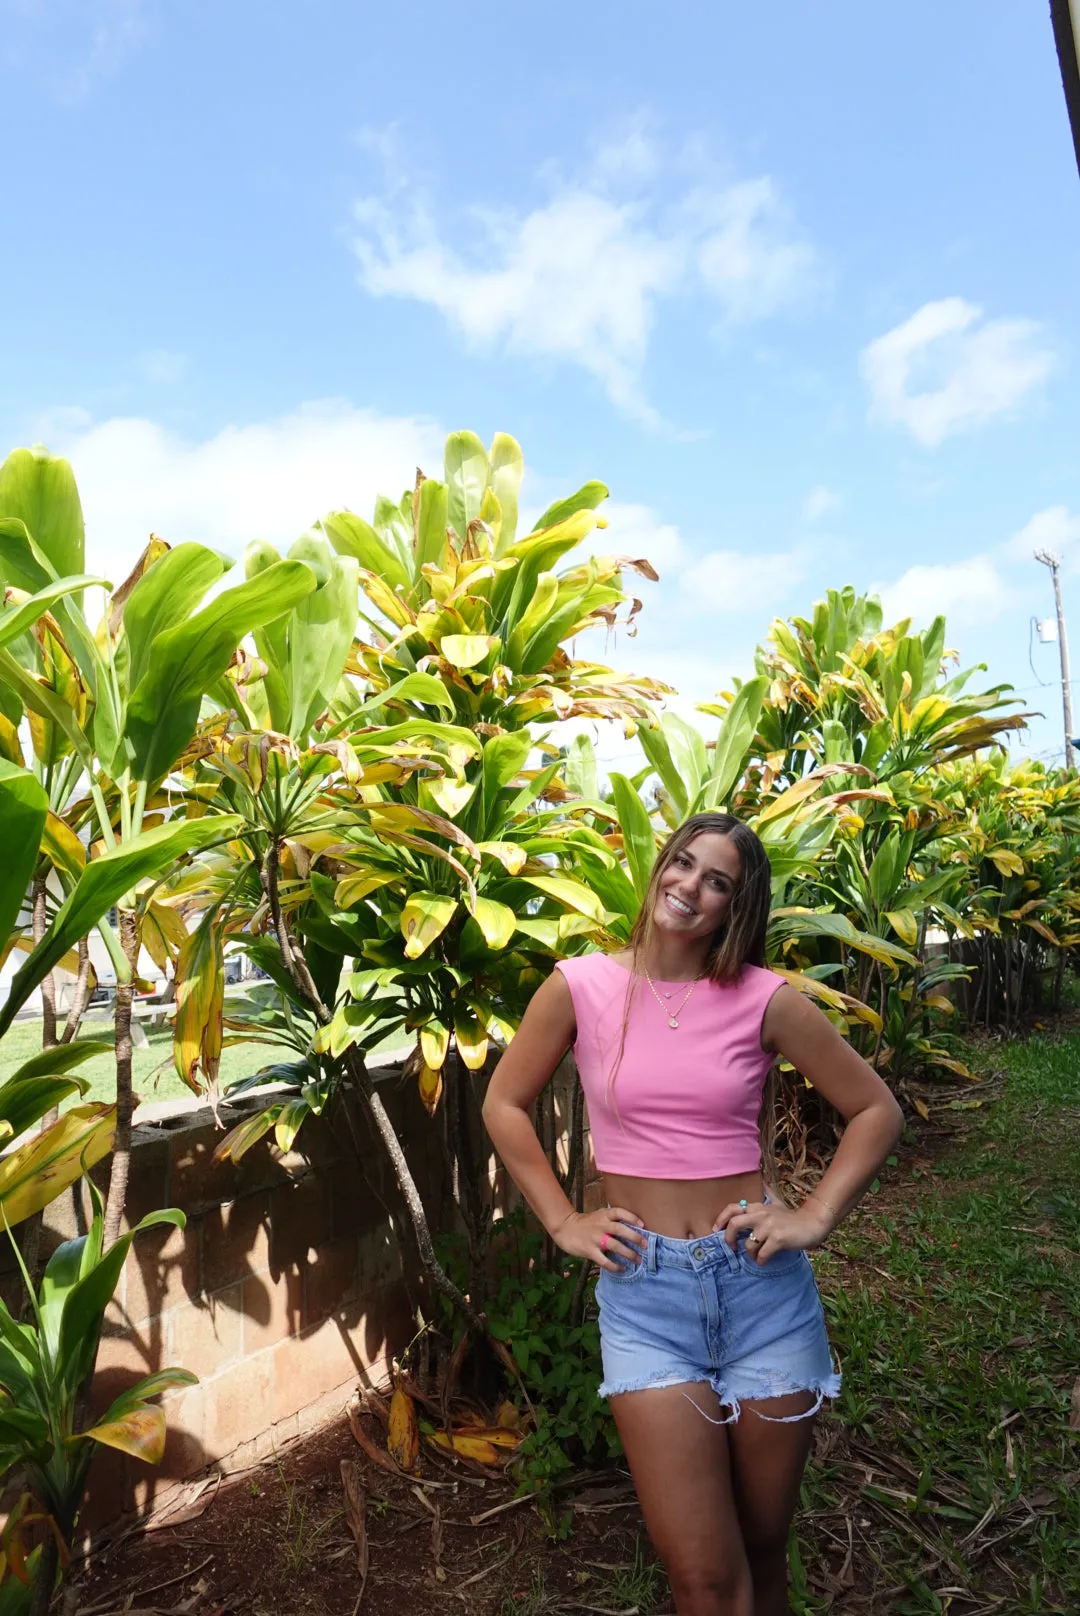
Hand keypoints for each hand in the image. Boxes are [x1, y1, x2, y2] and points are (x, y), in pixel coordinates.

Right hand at [553, 1206, 646, 1271]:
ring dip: (629, 1254)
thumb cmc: (586, 1223)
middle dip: (635, 1237)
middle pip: (620, 1229)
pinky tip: (622, 1268)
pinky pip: (604, 1260)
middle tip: (645, 1245)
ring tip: (638, 1260)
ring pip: (615, 1246)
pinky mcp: (590, 1251)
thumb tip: (632, 1228)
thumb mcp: (598, 1216)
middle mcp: (601, 1225)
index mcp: (603, 1215)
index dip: (631, 1217)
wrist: (565, 1228)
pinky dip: (615, 1266)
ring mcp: (595, 1238)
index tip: (642, 1225)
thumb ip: (612, 1220)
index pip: (619, 1212)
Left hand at [712, 1199, 831, 1265]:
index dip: (721, 1219)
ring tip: (755, 1257)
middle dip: (729, 1238)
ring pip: (748, 1243)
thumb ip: (767, 1193)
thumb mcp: (777, 1203)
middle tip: (733, 1248)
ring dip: (750, 1254)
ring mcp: (769, 1226)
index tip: (716, 1230)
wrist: (812, 1224)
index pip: (733, 1208)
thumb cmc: (792, 1217)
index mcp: (758, 1207)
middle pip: (734, 1224)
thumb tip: (763, 1180)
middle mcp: (761, 1214)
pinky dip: (760, 1260)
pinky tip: (763, 1261)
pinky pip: (762, 1253)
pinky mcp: (778, 1238)